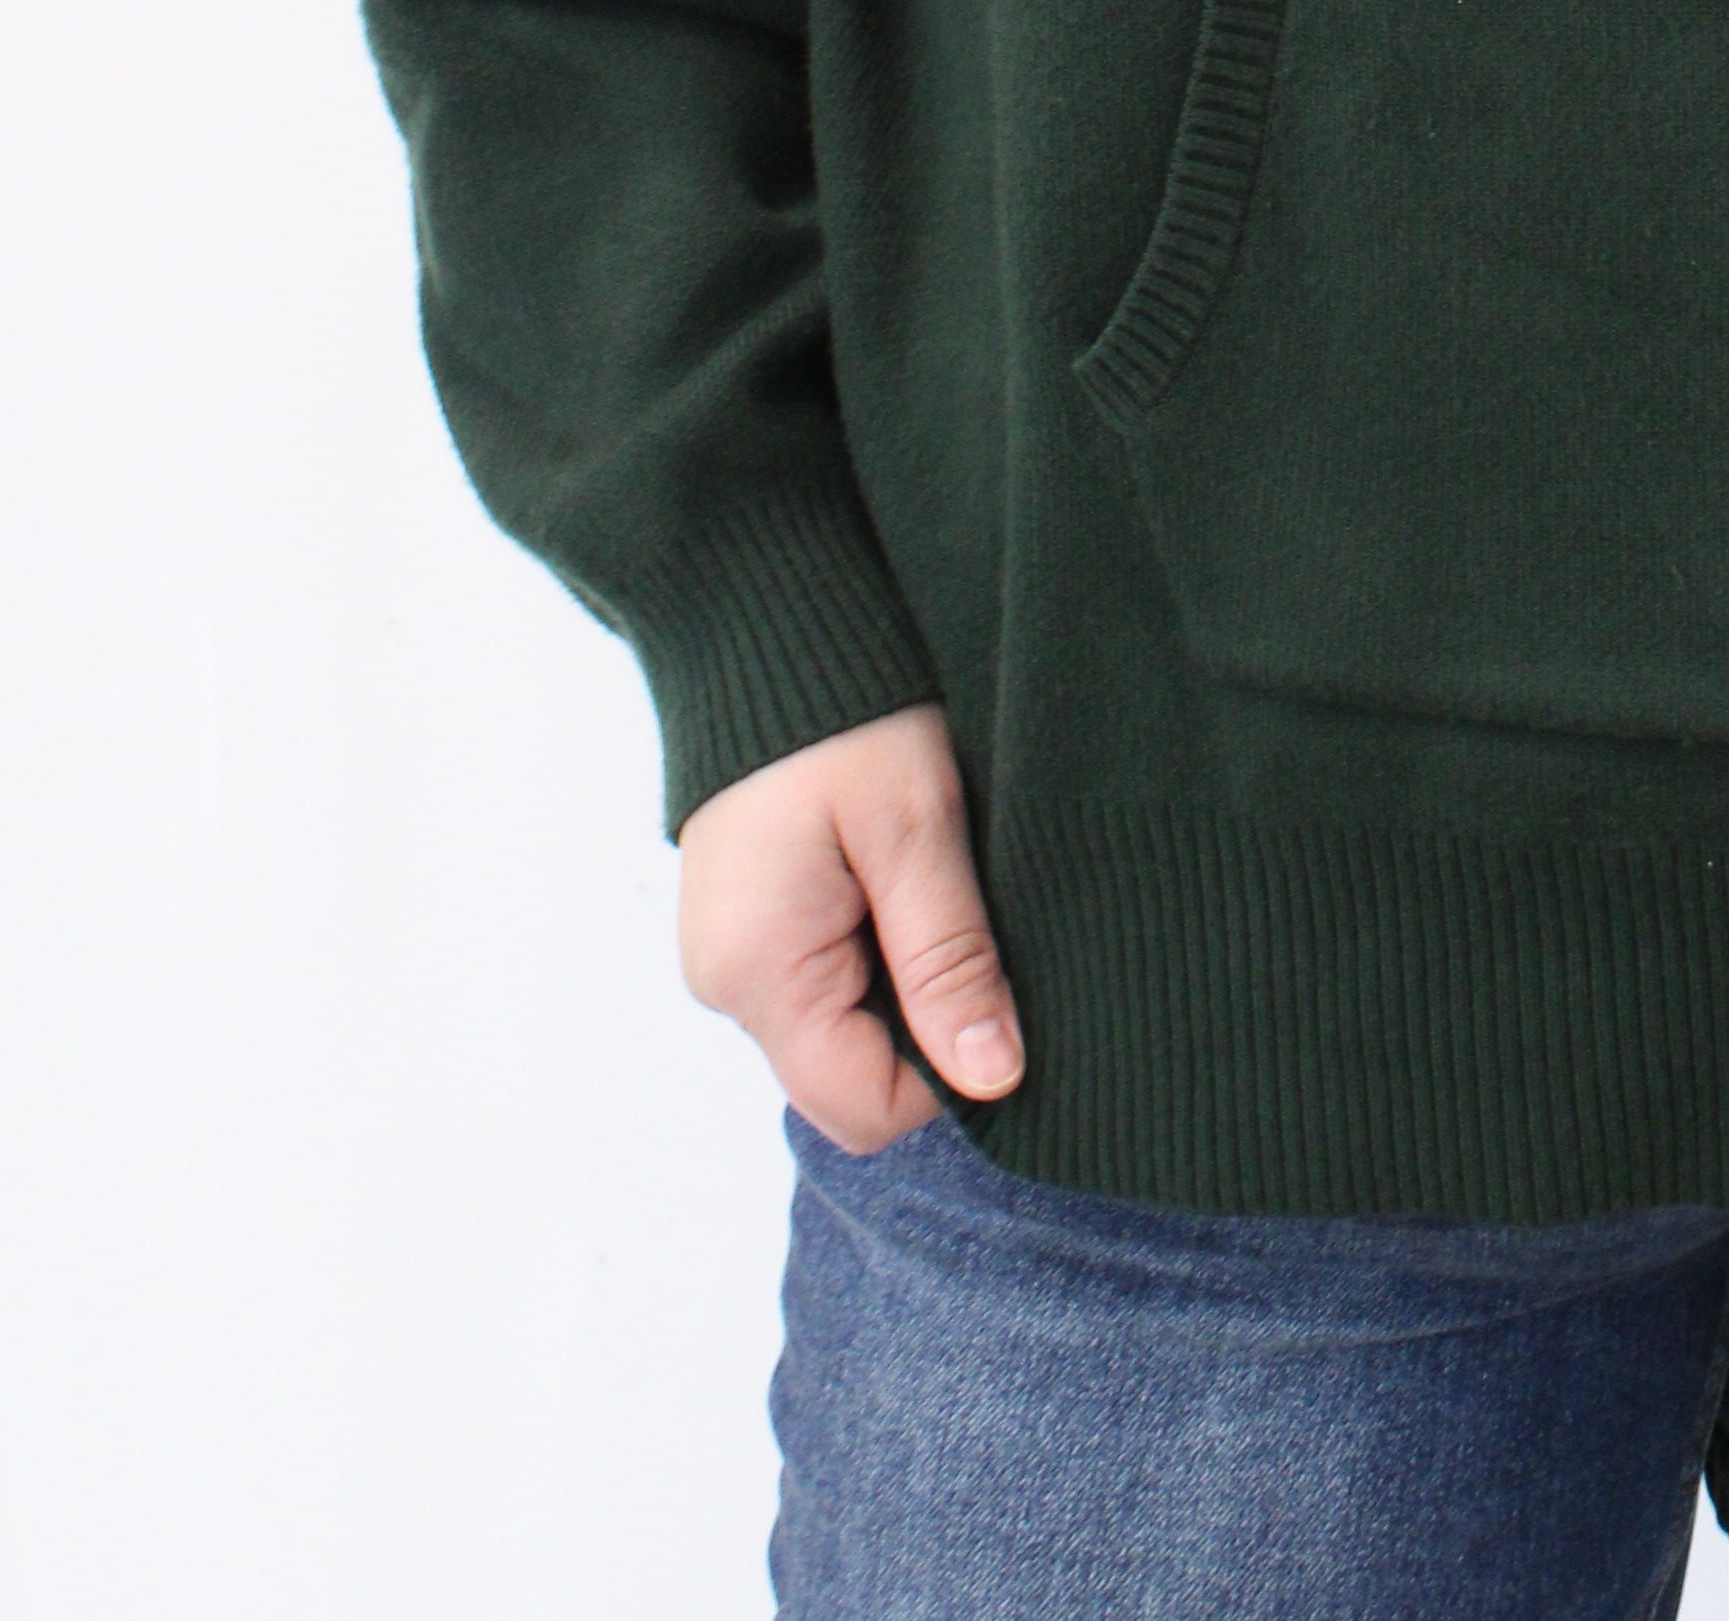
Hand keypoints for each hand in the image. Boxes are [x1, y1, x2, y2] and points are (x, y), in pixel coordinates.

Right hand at [676, 702, 1024, 1149]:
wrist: (767, 620)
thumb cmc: (845, 711)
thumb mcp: (916, 829)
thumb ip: (951, 960)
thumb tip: (993, 1079)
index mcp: (758, 973)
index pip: (865, 1107)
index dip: (950, 1074)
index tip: (1001, 985)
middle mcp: (727, 983)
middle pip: (852, 1073)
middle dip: (931, 1021)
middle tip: (974, 915)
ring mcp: (731, 954)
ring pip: (845, 1027)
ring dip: (908, 979)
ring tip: (937, 881)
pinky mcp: (747, 923)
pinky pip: (825, 979)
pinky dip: (879, 947)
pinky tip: (904, 875)